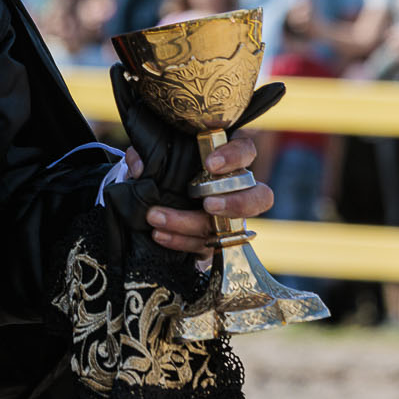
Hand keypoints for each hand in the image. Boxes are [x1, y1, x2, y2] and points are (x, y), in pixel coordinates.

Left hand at [110, 65, 281, 255]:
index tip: (210, 164)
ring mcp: (230, 219)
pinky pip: (206, 247)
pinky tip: (159, 235)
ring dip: (191, 224)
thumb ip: (145, 155)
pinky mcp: (216, 242)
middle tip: (207, 203)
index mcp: (228, 162)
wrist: (158, 203)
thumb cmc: (166, 172)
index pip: (246, 151)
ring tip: (158, 219)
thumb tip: (138, 166)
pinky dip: (181, 241)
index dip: (234, 157)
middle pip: (260, 198)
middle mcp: (237, 191)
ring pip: (230, 228)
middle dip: (235, 203)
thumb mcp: (154, 158)